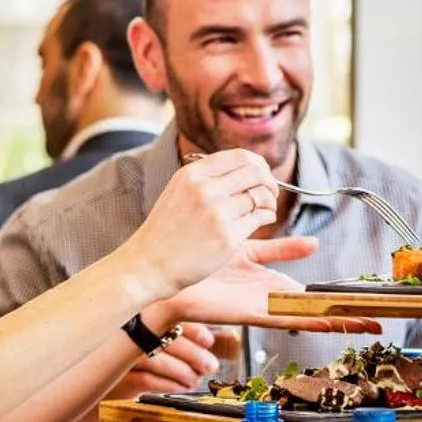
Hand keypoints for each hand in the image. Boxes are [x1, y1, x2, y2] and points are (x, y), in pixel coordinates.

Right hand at [109, 323, 218, 400]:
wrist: (102, 388)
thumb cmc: (134, 363)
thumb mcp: (156, 346)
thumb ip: (182, 339)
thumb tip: (221, 340)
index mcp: (140, 318)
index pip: (169, 317)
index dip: (192, 329)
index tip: (208, 341)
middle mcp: (128, 332)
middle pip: (165, 338)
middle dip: (194, 354)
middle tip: (210, 366)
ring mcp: (119, 355)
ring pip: (157, 359)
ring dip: (183, 371)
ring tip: (195, 380)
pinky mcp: (115, 378)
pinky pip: (146, 379)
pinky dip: (169, 384)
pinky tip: (181, 386)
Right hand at [123, 148, 276, 298]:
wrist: (150, 264)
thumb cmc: (167, 230)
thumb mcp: (179, 190)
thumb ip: (208, 177)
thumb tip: (247, 167)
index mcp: (193, 174)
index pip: (241, 157)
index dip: (259, 164)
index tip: (262, 174)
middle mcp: (205, 190)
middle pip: (256, 173)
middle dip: (270, 181)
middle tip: (271, 192)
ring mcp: (217, 213)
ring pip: (260, 196)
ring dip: (270, 201)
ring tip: (265, 209)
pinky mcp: (227, 237)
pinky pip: (259, 218)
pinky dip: (266, 216)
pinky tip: (261, 220)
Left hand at [158, 236, 381, 333]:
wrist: (171, 277)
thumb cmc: (204, 263)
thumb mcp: (251, 250)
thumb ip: (282, 248)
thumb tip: (313, 243)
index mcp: (271, 286)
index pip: (312, 294)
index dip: (336, 298)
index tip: (362, 302)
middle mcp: (272, 300)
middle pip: (316, 310)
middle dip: (345, 316)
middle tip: (375, 321)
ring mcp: (265, 309)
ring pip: (308, 318)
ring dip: (337, 323)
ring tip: (365, 326)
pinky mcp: (253, 314)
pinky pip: (286, 318)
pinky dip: (310, 321)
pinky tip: (332, 324)